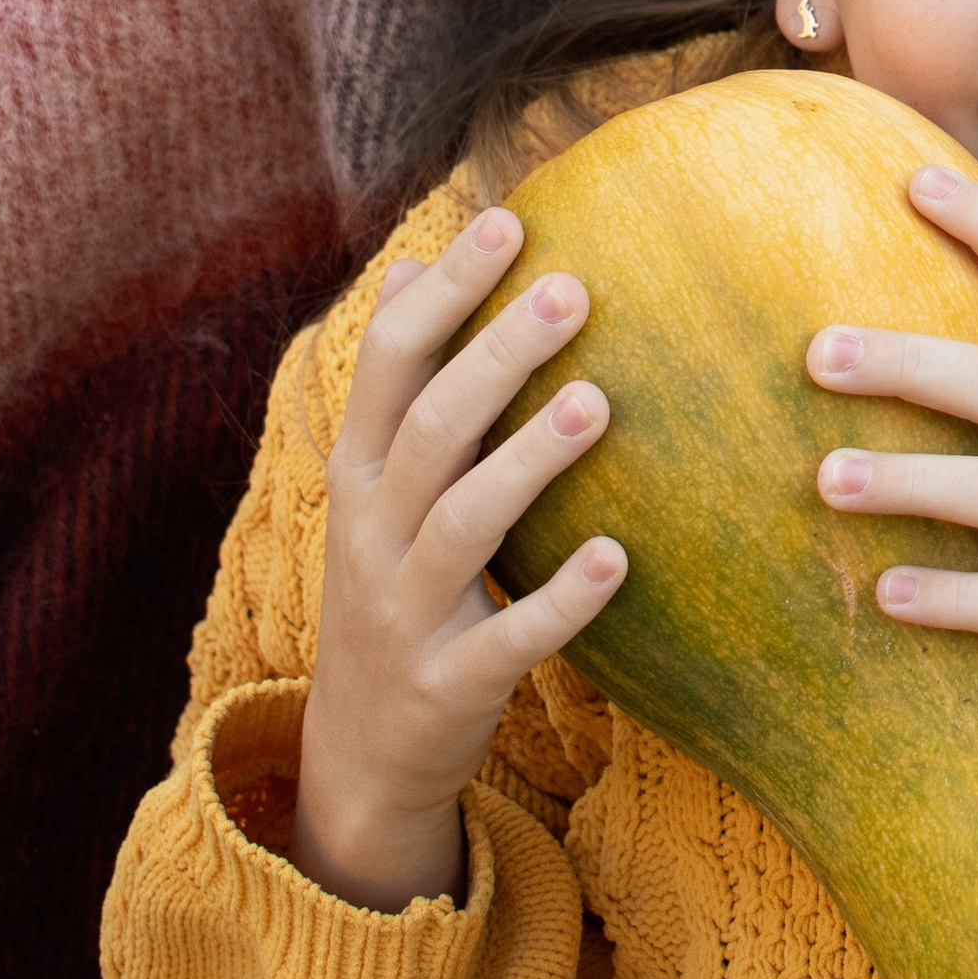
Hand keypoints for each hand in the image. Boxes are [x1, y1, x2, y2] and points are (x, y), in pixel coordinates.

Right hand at [291, 208, 625, 912]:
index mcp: (359, 471)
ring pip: (462, 523)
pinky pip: (508, 639)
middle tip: (573, 290)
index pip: (389, 361)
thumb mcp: (377, 486)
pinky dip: (562, 600)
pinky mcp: (451, 684)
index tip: (509, 222)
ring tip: (598, 402)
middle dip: (496, 355)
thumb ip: (400, 384)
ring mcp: (406, 612)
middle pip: (430, 426)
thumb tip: (412, 257)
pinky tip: (618, 558)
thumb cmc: (394, 586)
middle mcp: (371, 532)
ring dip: (528, 460)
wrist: (361, 757)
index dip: (444, 291)